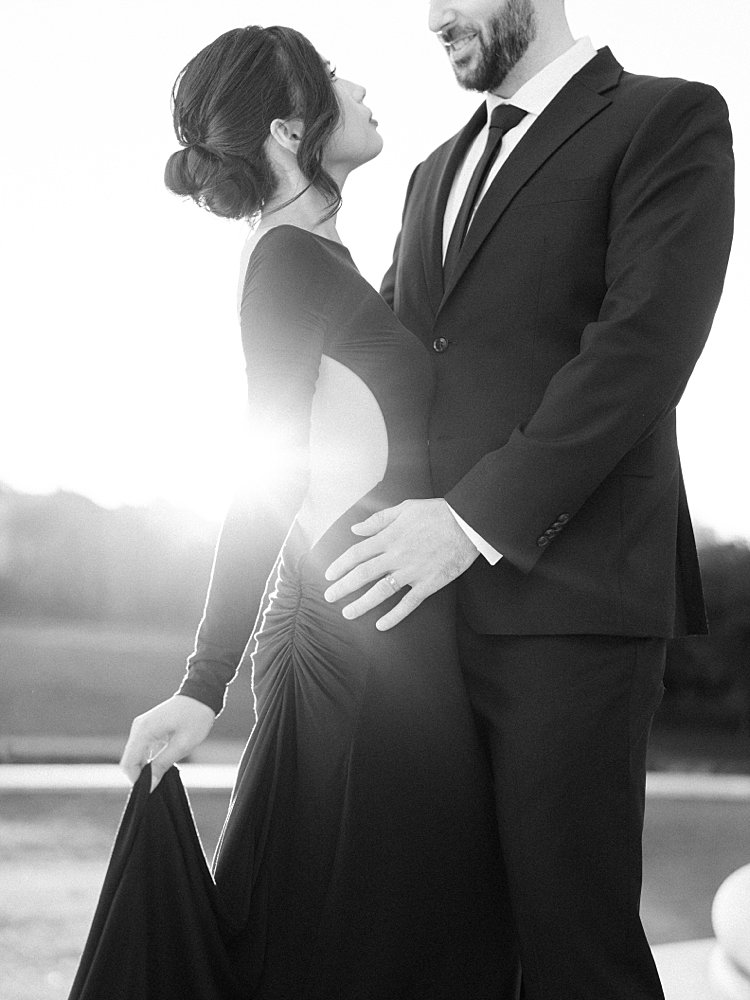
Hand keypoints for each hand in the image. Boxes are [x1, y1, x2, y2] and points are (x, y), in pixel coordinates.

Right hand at [120, 694, 215, 790]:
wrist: (202, 695)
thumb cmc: (195, 717)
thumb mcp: (182, 745)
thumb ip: (162, 764)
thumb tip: (149, 784)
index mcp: (143, 731)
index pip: (128, 764)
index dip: (136, 780)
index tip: (152, 789)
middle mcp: (138, 728)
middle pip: (130, 761)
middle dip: (141, 775)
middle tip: (160, 782)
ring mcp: (142, 727)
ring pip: (135, 756)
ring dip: (146, 767)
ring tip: (165, 770)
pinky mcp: (148, 728)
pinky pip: (142, 749)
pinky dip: (149, 759)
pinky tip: (165, 761)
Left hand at [323, 498, 478, 629]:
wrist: (468, 524)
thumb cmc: (437, 513)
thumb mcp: (405, 508)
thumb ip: (378, 520)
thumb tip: (356, 528)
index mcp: (389, 537)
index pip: (357, 553)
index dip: (340, 565)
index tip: (329, 575)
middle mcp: (397, 556)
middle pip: (363, 574)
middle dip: (343, 587)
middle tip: (329, 597)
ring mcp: (412, 572)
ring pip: (381, 592)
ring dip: (362, 604)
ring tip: (348, 613)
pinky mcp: (428, 584)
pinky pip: (408, 604)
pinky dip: (394, 616)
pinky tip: (381, 625)